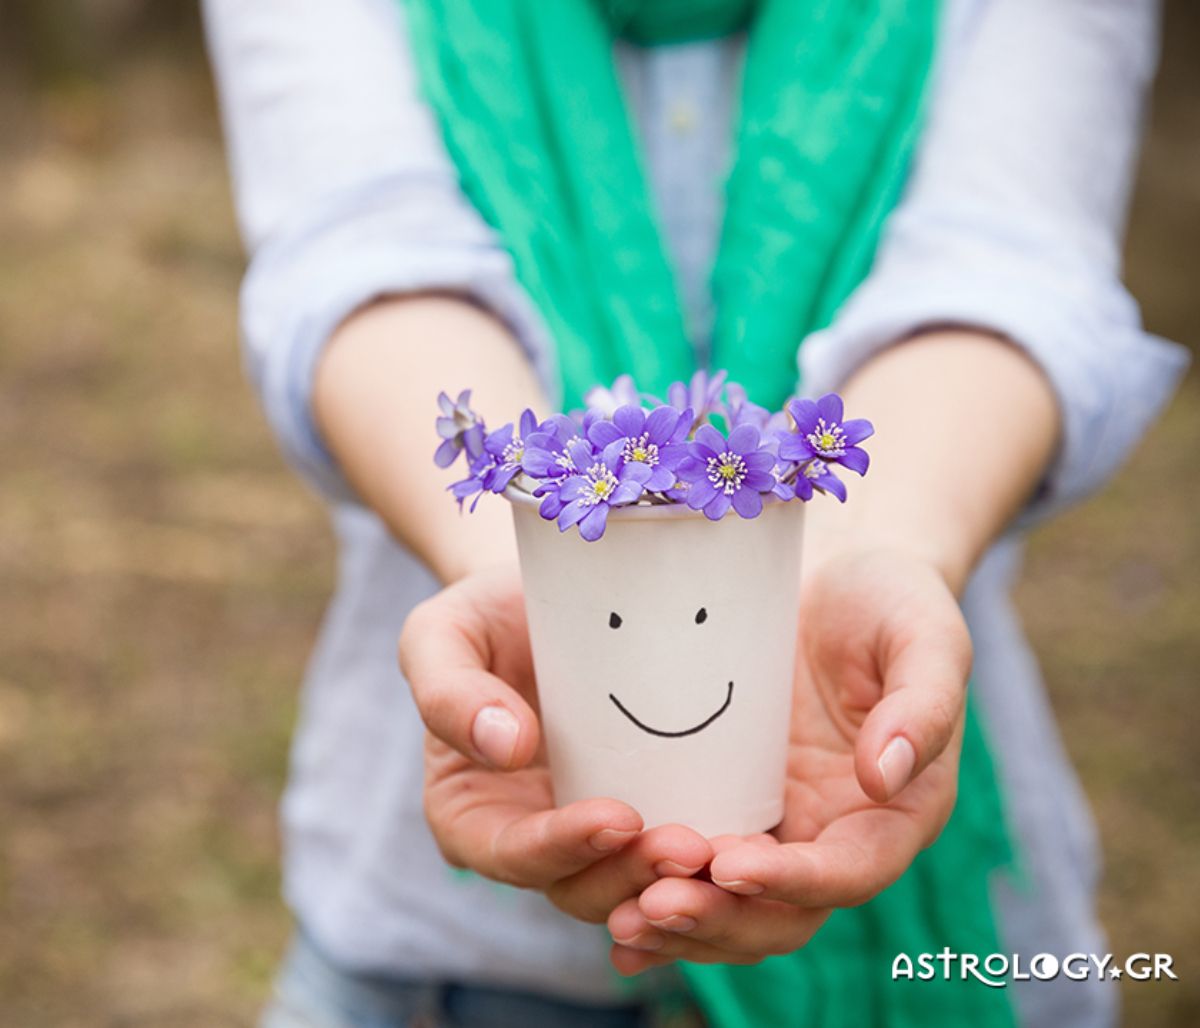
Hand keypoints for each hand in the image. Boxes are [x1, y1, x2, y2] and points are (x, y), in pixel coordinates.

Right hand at [399, 564, 714, 922]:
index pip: (510, 853)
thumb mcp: (442, 635)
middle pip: (579, 886)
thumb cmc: (484, 615)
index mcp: (471, 813)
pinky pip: (677, 858)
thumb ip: (449, 690)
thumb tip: (505, 749)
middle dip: (632, 876)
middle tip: (688, 847)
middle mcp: (531, 837)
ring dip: (675, 882)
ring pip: (633, 887)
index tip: (618, 818)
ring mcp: (592, 831)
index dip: (560, 849)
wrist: (553, 596)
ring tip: (719, 849)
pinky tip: (748, 847)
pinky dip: (708, 863)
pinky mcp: (650, 810)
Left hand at [606, 548, 969, 973]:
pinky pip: (695, 870)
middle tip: (651, 907)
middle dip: (721, 921)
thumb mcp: (923, 634)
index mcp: (894, 811)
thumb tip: (884, 776)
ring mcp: (778, 825)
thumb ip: (922, 703)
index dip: (791, 882)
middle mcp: (834, 834)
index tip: (728, 866)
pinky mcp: (726, 803)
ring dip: (681, 928)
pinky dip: (655, 897)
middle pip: (782, 915)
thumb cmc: (889, 599)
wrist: (834, 575)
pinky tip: (607, 911)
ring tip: (621, 923)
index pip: (848, 871)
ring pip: (733, 910)